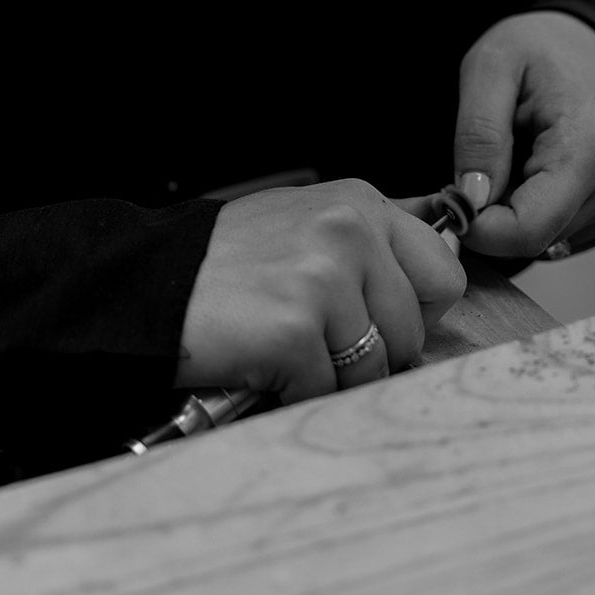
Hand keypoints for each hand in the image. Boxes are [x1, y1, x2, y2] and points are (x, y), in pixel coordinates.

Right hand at [178, 179, 465, 402]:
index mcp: (360, 203)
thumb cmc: (226, 263)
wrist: (146, 285)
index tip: (377, 319)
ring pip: (375, 368)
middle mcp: (349, 231)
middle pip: (412, 332)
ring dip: (331, 376)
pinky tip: (261, 363)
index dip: (414, 311)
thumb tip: (448, 258)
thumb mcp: (307, 223)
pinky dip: (294, 392)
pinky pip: (327, 391)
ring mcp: (324, 280)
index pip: (443, 274)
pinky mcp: (295, 330)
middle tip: (315, 339)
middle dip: (370, 351)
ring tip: (284, 348)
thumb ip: (374, 240)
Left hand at [453, 11, 594, 261]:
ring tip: (507, 160)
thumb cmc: (533, 49)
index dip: (477, 227)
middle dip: (489, 218)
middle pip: (531, 241)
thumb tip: (472, 200)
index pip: (527, 230)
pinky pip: (554, 239)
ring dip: (507, 216)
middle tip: (473, 168)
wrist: (580, 47)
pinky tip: (528, 173)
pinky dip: (528, 216)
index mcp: (588, 148)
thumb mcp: (488, 68)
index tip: (449, 197)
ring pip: (539, 245)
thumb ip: (478, 134)